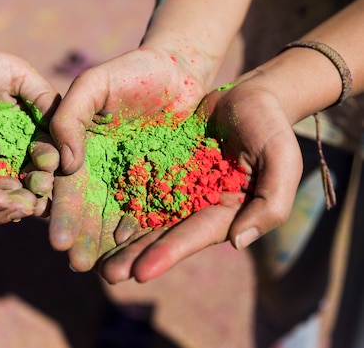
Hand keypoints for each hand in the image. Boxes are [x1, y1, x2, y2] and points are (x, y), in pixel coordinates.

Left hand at [0, 34, 60, 213]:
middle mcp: (7, 152)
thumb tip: (71, 129)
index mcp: (26, 131)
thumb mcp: (16, 74)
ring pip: (0, 187)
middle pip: (26, 176)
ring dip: (10, 199)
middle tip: (38, 197)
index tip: (52, 167)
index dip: (50, 161)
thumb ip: (43, 98)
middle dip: (34, 188)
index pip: (45, 152)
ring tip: (18, 209)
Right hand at [48, 46, 211, 269]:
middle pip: (90, 210)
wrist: (177, 70)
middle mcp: (103, 171)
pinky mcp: (163, 182)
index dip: (61, 214)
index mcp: (80, 152)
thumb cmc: (130, 72)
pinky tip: (140, 249)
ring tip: (107, 272)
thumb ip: (70, 117)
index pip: (67, 188)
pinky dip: (146, 230)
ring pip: (118, 216)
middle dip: (82, 238)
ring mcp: (132, 179)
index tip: (56, 241)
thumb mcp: (92, 85)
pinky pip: (154, 209)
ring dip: (111, 245)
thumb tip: (65, 162)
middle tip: (77, 265)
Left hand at [97, 73, 302, 282]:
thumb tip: (238, 242)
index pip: (195, 236)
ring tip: (92, 258)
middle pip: (163, 235)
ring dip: (119, 237)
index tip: (140, 274)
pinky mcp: (160, 168)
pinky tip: (92, 214)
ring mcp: (177, 187)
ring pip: (144, 216)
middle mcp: (197, 206)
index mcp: (226, 212)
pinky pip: (135, 185)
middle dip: (135, 256)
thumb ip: (270, 203)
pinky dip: (116, 201)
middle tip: (107, 276)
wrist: (248, 96)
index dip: (168, 254)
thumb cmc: (270, 127)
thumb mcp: (281, 159)